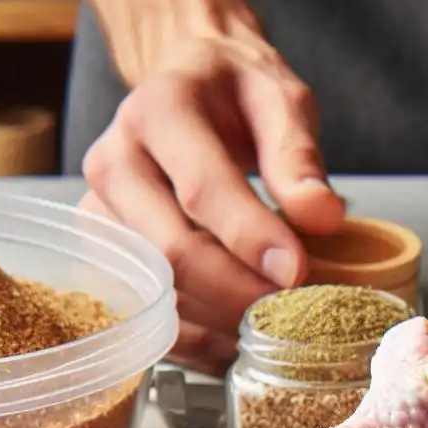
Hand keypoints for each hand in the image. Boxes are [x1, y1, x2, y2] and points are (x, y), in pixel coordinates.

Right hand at [80, 33, 344, 374]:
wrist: (190, 84)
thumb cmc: (236, 94)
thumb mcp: (279, 100)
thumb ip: (298, 155)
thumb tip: (322, 215)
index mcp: (160, 112)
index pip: (202, 188)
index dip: (251, 238)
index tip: (298, 272)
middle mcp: (117, 162)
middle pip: (173, 250)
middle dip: (240, 293)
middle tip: (294, 315)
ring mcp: (104, 214)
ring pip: (159, 291)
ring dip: (222, 323)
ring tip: (277, 332)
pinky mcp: (109, 256)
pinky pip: (150, 314)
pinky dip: (199, 341)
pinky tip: (241, 343)